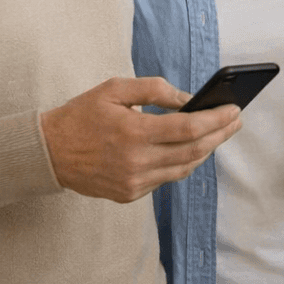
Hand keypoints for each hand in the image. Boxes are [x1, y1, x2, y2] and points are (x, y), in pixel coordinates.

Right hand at [41, 77, 240, 202]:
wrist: (47, 153)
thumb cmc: (82, 115)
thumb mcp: (115, 89)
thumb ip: (154, 90)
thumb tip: (189, 99)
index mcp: (134, 133)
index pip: (190, 129)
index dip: (217, 120)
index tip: (235, 110)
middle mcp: (136, 162)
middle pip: (194, 151)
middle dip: (220, 135)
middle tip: (236, 120)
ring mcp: (133, 183)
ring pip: (184, 168)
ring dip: (205, 151)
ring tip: (218, 134)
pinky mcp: (129, 194)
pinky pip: (166, 179)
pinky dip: (182, 163)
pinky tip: (191, 150)